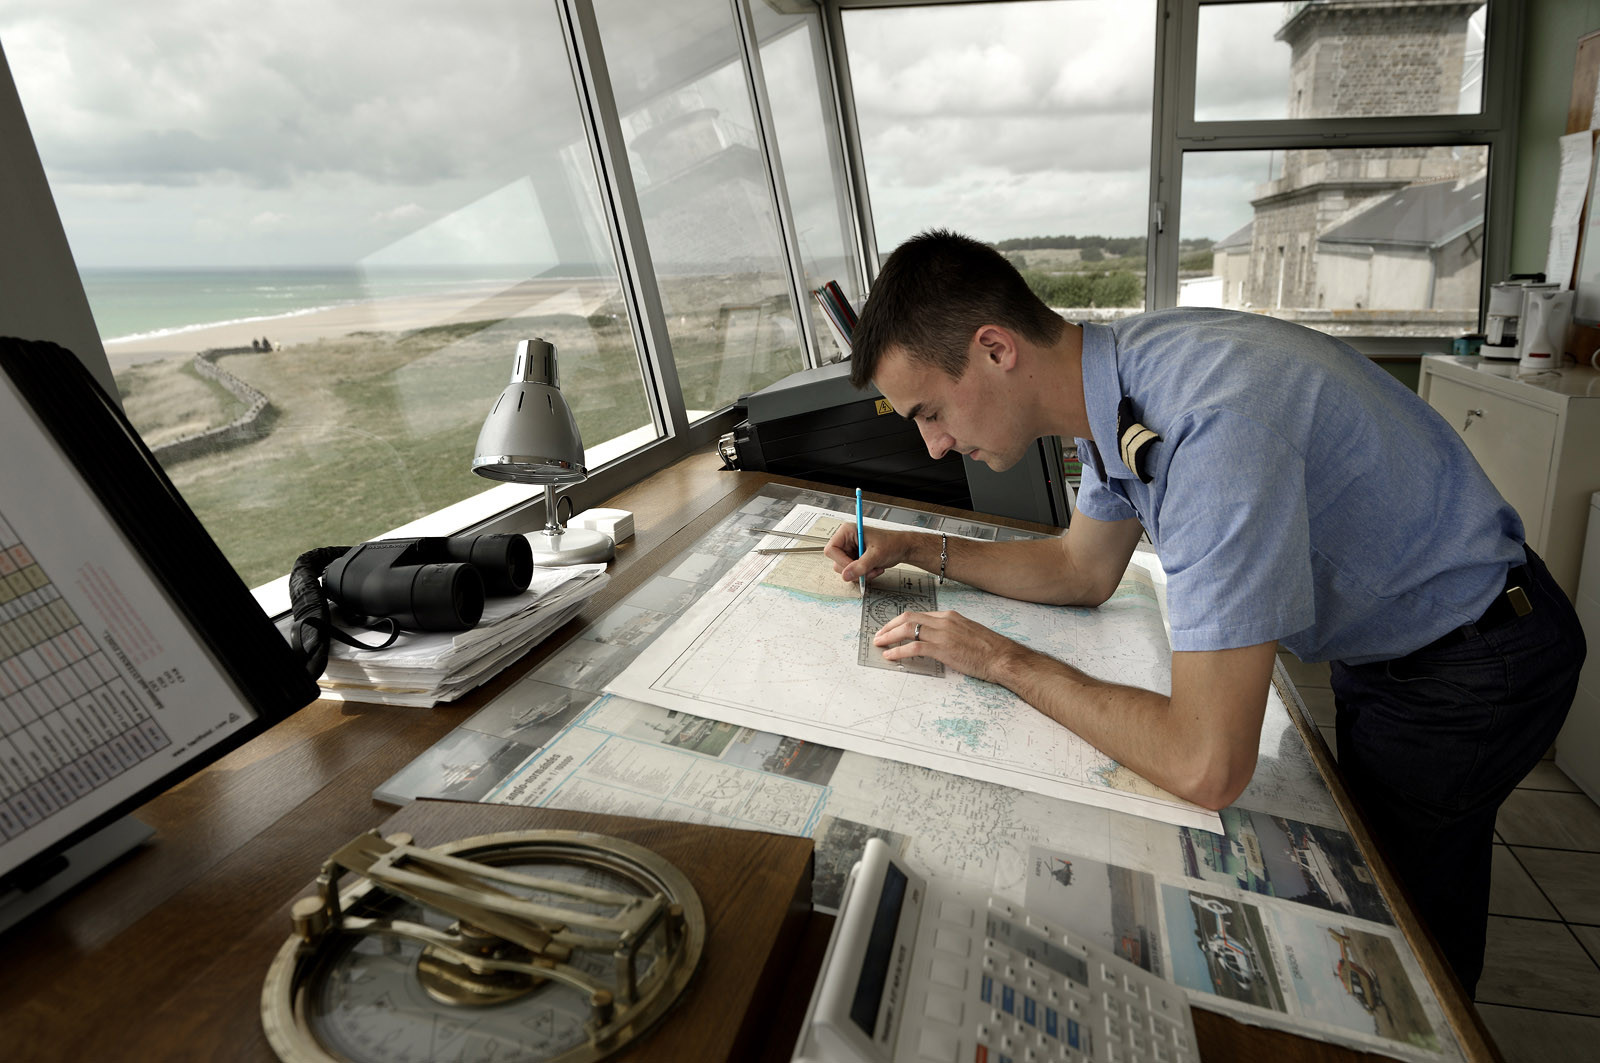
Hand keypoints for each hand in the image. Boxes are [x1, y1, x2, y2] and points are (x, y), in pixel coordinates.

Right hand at [823, 524, 916, 584]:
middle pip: (837, 562)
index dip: (841, 561)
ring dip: (860, 573)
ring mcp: (850, 551)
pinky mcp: (855, 559)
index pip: (832, 550)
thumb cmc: (892, 543)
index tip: (854, 568)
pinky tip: (874, 569)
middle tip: (869, 569)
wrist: (902, 548)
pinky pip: (852, 573)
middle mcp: (846, 541)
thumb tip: (846, 575)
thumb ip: (861, 566)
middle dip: (855, 569)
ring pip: (845, 570)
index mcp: (847, 532)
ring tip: (874, 568)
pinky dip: (863, 574)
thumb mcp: (876, 554)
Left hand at [873, 609, 1029, 684]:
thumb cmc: (990, 650)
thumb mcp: (968, 634)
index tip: (891, 628)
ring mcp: (943, 634)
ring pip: (907, 629)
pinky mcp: (943, 649)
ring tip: (879, 644)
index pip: (918, 615)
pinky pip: (913, 647)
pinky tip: (891, 656)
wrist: (1004, 658)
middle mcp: (944, 621)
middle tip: (878, 635)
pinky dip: (898, 651)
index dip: (900, 621)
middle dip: (889, 626)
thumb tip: (935, 641)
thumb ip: (951, 633)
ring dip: (889, 636)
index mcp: (950, 616)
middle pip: (908, 618)